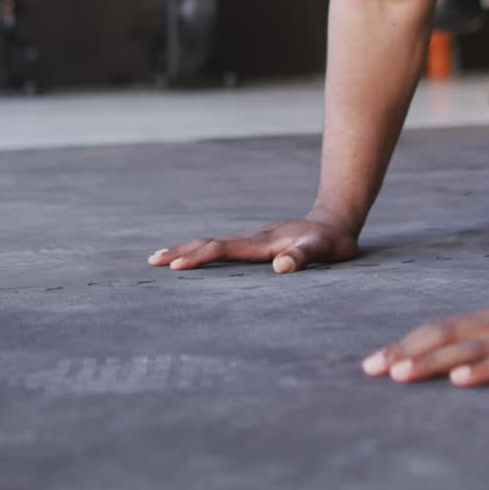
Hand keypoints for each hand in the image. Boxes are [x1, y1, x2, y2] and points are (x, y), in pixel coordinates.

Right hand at [148, 215, 359, 273]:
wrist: (336, 221)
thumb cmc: (331, 242)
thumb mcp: (322, 251)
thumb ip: (303, 257)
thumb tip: (281, 268)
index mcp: (261, 243)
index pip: (223, 249)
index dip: (199, 258)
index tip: (176, 267)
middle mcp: (252, 239)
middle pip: (209, 243)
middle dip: (181, 252)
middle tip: (152, 261)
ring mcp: (252, 239)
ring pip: (212, 243)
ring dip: (187, 250)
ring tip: (162, 258)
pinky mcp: (256, 243)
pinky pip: (222, 247)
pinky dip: (202, 252)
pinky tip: (196, 258)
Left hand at [363, 293, 488, 386]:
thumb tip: (477, 341)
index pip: (449, 326)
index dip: (410, 341)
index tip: (377, 360)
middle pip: (450, 331)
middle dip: (406, 349)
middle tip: (370, 369)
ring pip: (475, 345)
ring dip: (433, 361)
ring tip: (399, 375)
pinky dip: (487, 369)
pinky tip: (461, 381)